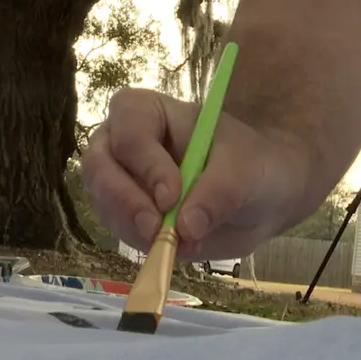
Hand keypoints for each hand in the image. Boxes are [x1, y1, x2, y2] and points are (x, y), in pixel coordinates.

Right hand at [81, 87, 312, 260]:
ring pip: (103, 200)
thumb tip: (186, 227)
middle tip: (155, 229)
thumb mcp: (247, 173)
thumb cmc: (253, 167)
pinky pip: (116, 228)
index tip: (171, 196)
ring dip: (130, 225)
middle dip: (123, 199)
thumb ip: (218, 193)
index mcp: (153, 113)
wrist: (261, 199)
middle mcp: (125, 142)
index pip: (128, 123)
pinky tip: (168, 246)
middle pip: (98, 163)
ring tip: (170, 242)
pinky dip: (138, 241)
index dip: (143, 160)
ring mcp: (121, 179)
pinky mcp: (125, 213)